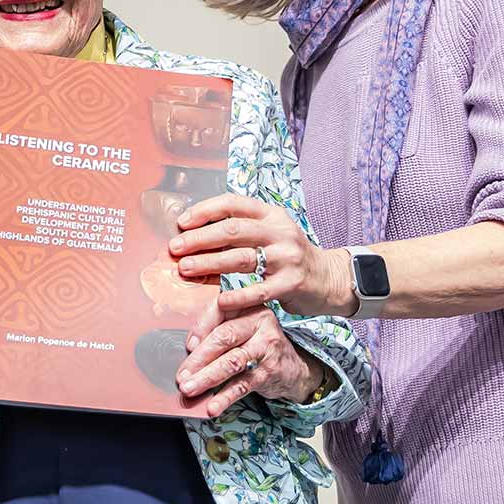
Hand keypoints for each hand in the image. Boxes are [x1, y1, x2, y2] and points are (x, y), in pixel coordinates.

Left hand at [169, 193, 352, 318]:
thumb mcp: (269, 235)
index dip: (204, 211)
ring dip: (208, 264)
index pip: (233, 203)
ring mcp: (287, 257)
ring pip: (240, 258)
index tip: (182, 223)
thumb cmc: (288, 256)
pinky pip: (258, 290)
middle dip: (199, 239)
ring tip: (185, 269)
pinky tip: (219, 299)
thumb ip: (238, 234)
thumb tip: (192, 238)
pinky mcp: (291, 283)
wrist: (328, 277)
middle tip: (175, 248)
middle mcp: (280, 232)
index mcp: (271, 214)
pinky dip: (237, 295)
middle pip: (232, 230)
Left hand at [176, 302, 324, 415]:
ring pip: (231, 362)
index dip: (200, 327)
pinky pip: (242, 385)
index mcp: (249, 307)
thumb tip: (191, 346)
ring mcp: (266, 348)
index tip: (187, 346)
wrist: (294, 368)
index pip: (220, 310)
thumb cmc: (258, 343)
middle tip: (182, 375)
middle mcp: (260, 324)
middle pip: (224, 337)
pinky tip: (212, 407)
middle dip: (198, 358)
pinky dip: (225, 398)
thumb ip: (217, 329)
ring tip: (189, 388)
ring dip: (207, 377)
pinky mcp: (269, 371)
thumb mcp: (242, 327)